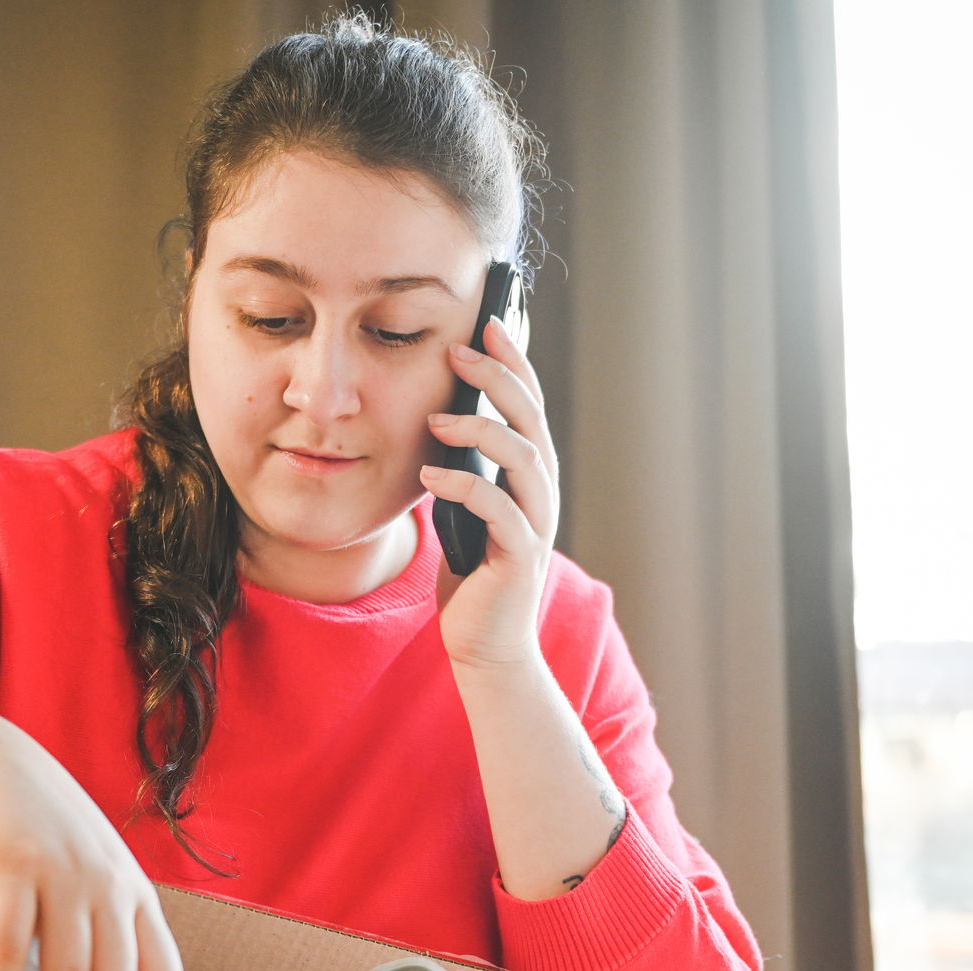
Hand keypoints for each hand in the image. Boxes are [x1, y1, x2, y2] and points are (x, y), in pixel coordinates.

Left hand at [418, 316, 559, 669]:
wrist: (485, 644)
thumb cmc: (472, 576)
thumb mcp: (465, 511)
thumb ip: (464, 470)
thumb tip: (440, 422)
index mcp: (530, 478)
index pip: (527, 406)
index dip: (513, 363)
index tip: (488, 323)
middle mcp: (542, 494)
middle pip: (531, 420)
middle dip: (499, 379)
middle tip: (461, 350)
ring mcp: (536, 524)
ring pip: (524, 458)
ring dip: (481, 430)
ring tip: (437, 419)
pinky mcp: (519, 556)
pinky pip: (498, 509)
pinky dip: (465, 486)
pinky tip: (431, 474)